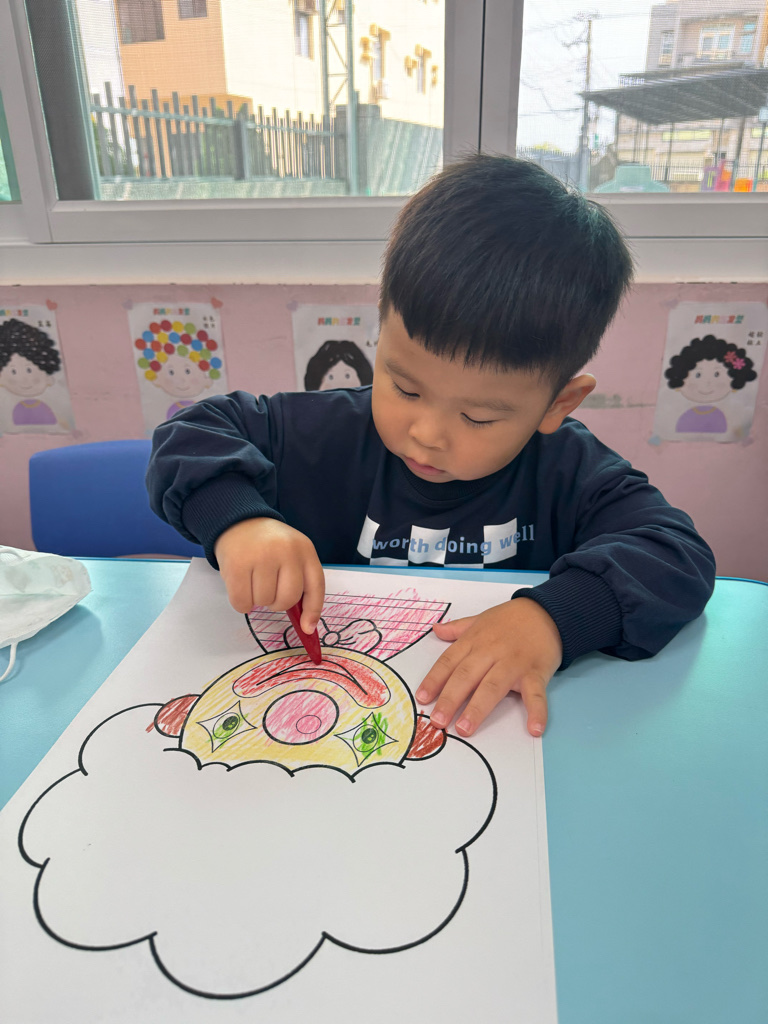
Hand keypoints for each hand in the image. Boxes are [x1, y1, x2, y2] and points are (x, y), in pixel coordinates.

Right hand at [214, 518, 324, 632]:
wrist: (238, 521)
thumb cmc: (268, 545)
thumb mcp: (292, 555)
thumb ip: (300, 583)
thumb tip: (306, 626)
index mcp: (305, 549)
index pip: (315, 587)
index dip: (312, 611)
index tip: (307, 628)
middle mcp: (286, 551)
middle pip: (287, 599)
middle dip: (276, 603)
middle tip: (268, 590)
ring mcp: (261, 556)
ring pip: (263, 602)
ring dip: (257, 600)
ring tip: (253, 580)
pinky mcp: (237, 564)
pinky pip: (242, 602)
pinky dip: (241, 602)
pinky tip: (241, 586)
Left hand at [415, 598, 562, 737]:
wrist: (548, 611)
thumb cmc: (511, 619)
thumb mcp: (481, 619)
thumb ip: (458, 628)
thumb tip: (436, 629)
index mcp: (474, 641)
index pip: (449, 662)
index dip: (434, 680)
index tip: (422, 698)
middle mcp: (491, 652)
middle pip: (466, 676)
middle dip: (450, 699)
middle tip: (437, 721)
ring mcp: (514, 663)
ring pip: (493, 687)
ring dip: (478, 709)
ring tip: (465, 728)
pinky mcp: (536, 672)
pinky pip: (536, 694)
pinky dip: (537, 711)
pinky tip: (534, 729)